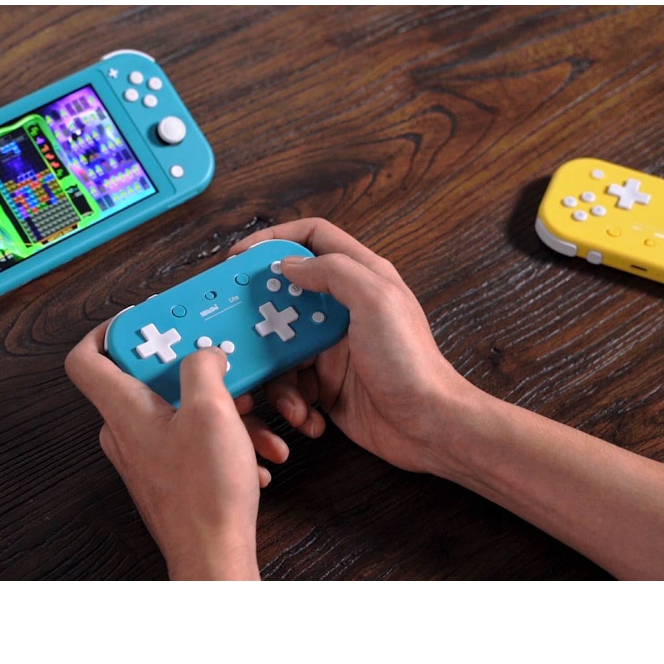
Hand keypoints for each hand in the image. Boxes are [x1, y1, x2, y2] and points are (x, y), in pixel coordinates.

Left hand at [65, 322, 290, 578]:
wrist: (214, 556)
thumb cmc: (205, 494)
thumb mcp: (211, 410)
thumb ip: (203, 366)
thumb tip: (204, 353)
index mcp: (123, 410)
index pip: (86, 358)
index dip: (107, 331)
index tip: (141, 320)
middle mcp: (127, 432)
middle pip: (149, 380)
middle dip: (197, 374)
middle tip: (224, 368)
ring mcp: (146, 455)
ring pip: (180, 411)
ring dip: (224, 411)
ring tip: (256, 424)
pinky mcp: (168, 475)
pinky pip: (192, 440)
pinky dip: (224, 440)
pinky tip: (256, 455)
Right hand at [228, 218, 472, 474]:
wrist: (428, 426)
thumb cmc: (409, 360)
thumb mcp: (375, 300)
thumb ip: (333, 272)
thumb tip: (289, 264)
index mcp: (361, 277)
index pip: (313, 237)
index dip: (275, 239)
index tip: (240, 257)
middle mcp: (343, 308)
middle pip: (286, 294)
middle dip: (260, 314)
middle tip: (236, 329)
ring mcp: (332, 347)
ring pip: (281, 345)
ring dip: (279, 376)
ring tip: (293, 399)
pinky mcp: (326, 384)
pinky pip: (291, 385)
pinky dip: (293, 403)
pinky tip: (309, 416)